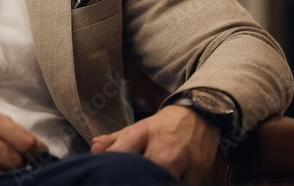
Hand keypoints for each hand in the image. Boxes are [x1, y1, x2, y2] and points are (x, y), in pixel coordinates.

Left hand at [91, 105, 217, 183]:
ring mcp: (182, 161)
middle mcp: (162, 149)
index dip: (115, 167)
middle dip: (139, 177)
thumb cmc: (164, 125)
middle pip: (145, 172)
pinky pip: (182, 184)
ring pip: (164, 180)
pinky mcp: (198, 170)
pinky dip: (175, 183)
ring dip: (158, 180)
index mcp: (142, 135)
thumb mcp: (139, 128)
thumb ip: (116, 140)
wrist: (200, 114)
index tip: (112, 174)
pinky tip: (168, 180)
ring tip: (152, 178)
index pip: (121, 155)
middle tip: (136, 177)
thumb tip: (94, 148)